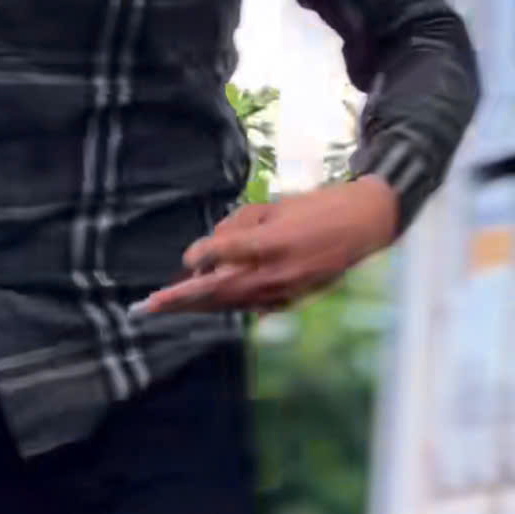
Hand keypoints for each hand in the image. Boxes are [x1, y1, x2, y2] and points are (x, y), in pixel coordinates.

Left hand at [134, 177, 397, 318]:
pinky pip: (252, 307)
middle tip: (149, 306)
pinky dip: (229, 306)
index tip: (187, 257)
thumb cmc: (318, 206)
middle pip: (220, 290)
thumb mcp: (276, 206)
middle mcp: (278, 271)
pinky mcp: (293, 299)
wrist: (365, 225)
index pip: (225, 254)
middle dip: (183, 299)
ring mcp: (287, 290)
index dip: (203, 255)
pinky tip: (209, 305)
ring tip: (170, 307)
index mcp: (275, 241)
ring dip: (200, 307)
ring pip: (233, 303)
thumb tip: (207, 253)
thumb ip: (239, 227)